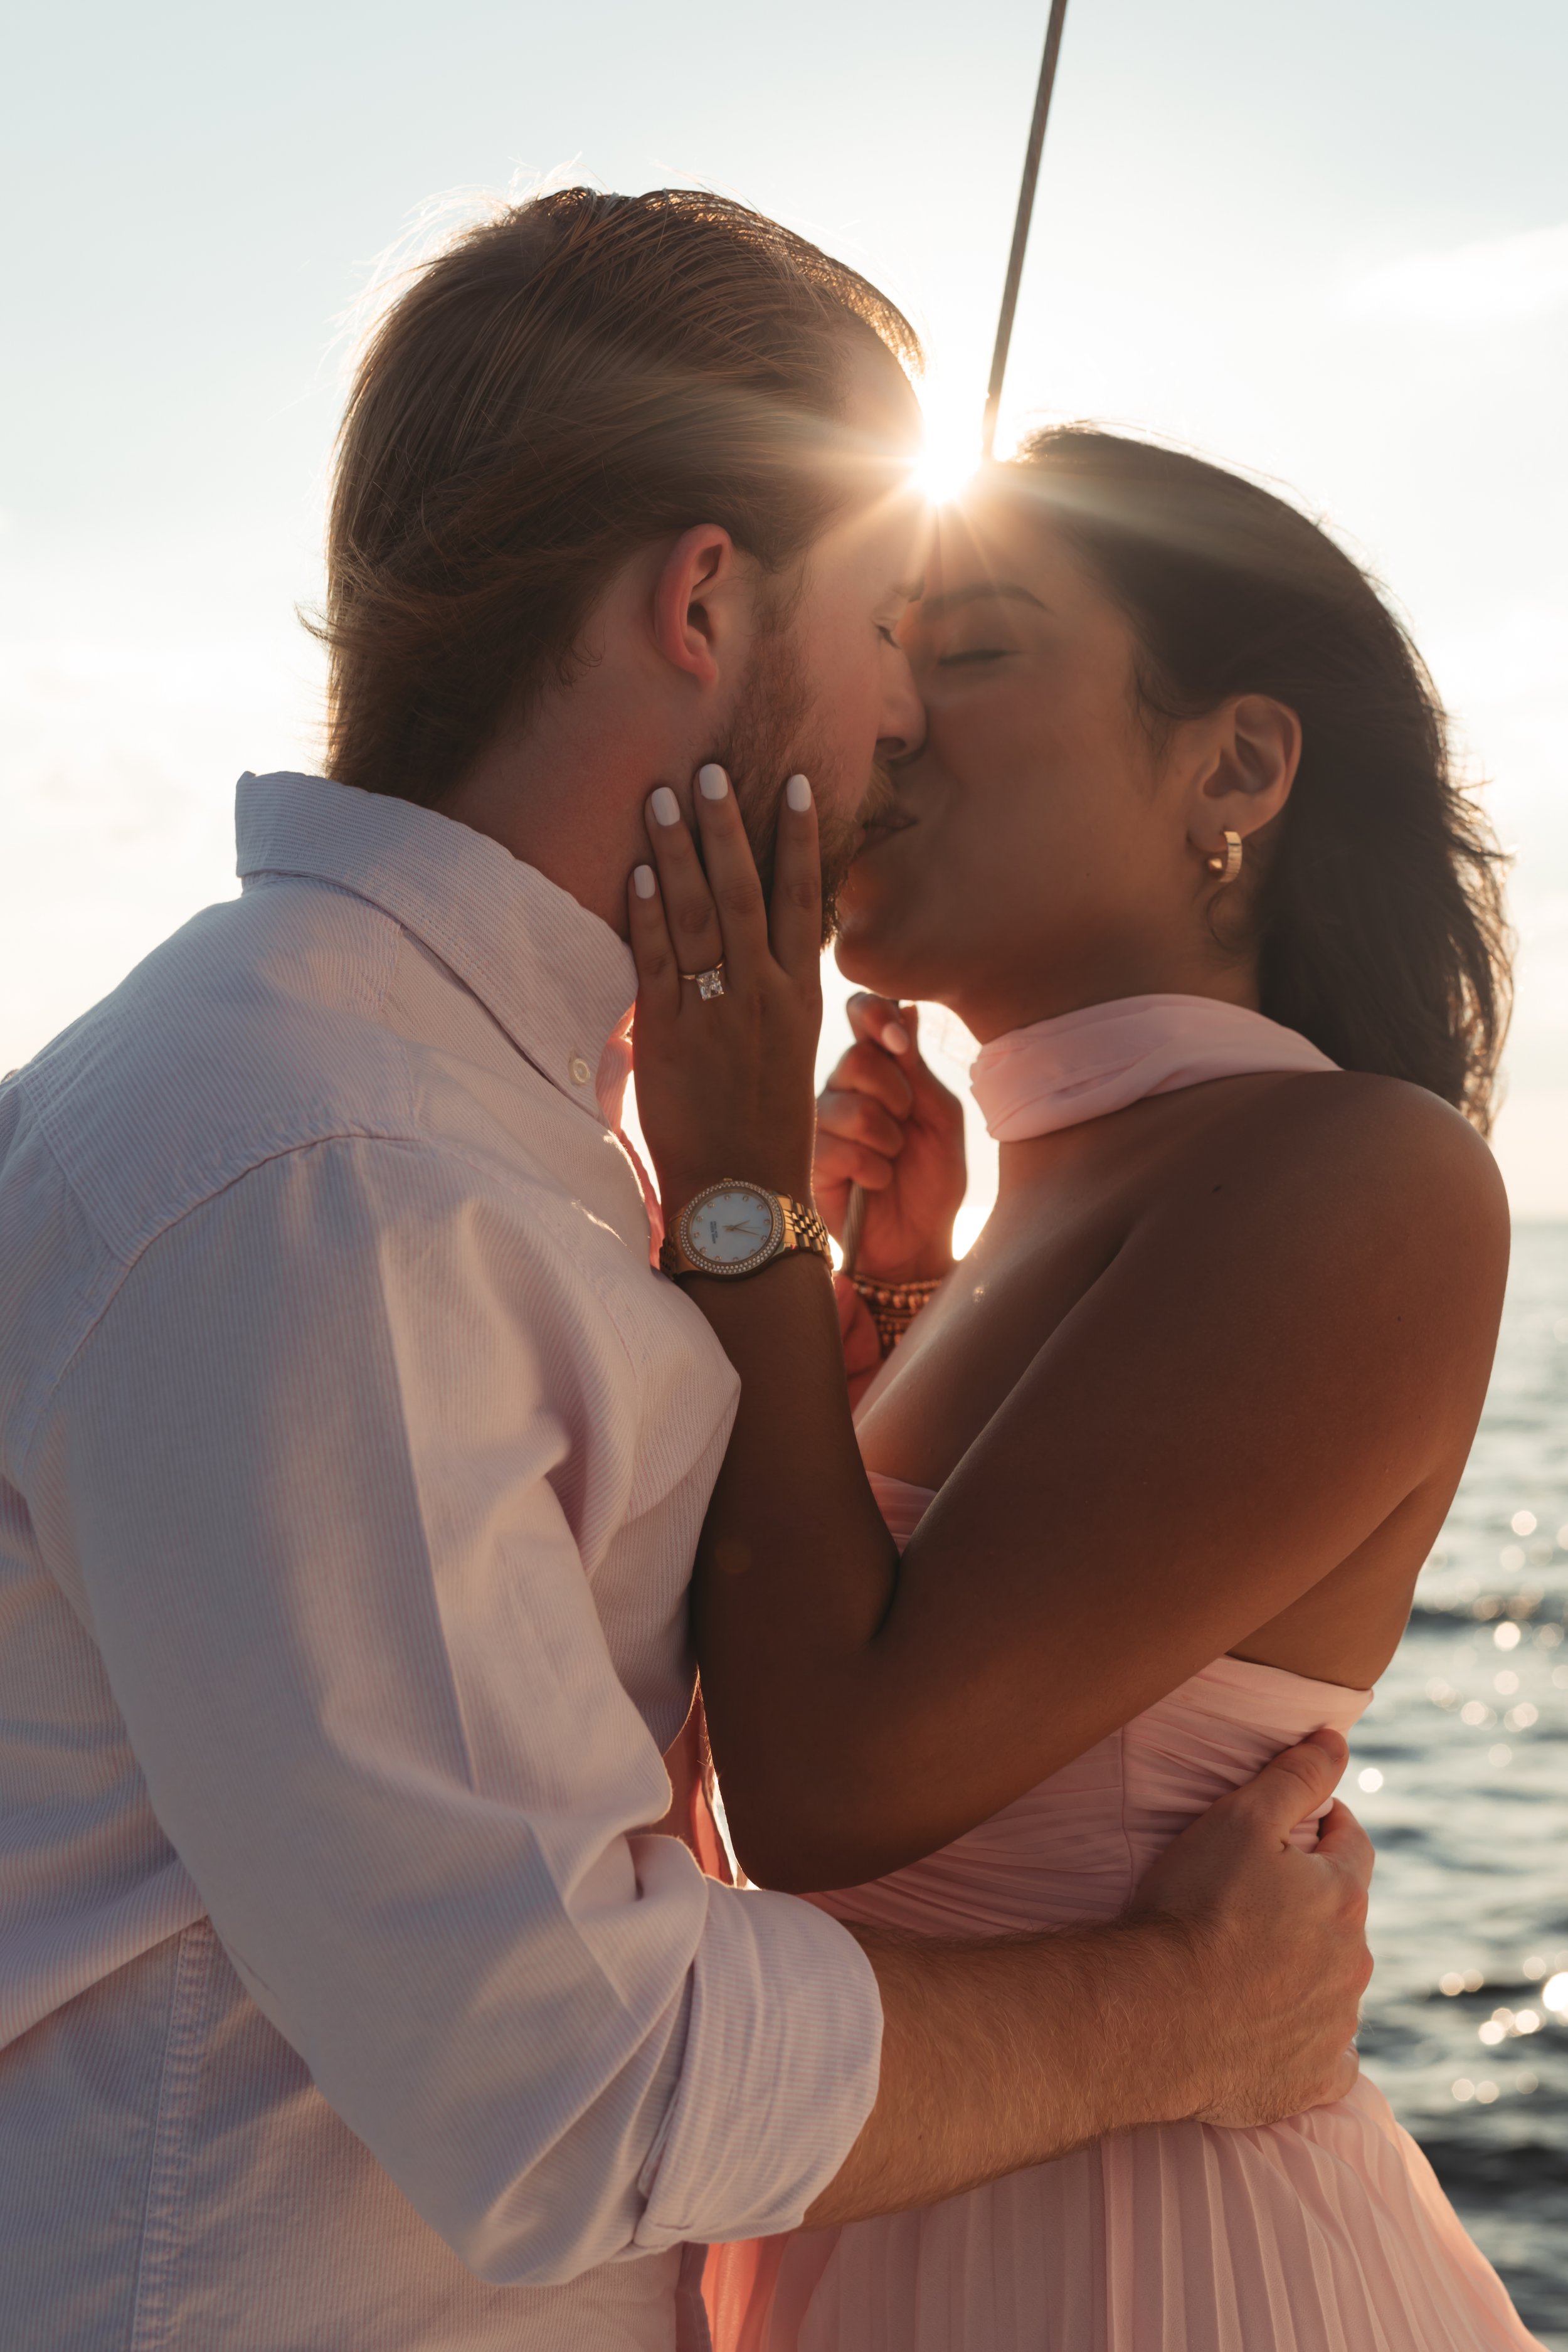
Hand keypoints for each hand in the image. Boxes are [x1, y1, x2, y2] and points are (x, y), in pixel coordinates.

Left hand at [628, 766, 822, 1215]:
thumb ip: (769, 996)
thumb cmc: (764, 1129)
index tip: (795, 785)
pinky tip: (640, 872)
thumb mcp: (786, 1053)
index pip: (802, 900)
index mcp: (801, 997)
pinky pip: (657, 961)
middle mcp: (765, 995)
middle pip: (747, 892)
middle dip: (728, 827)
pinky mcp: (670, 1035)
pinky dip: (649, 914)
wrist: (744, 1195)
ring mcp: (718, 1013)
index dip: (799, 839)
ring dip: (681, 852)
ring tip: (664, 796)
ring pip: (701, 915)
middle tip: (710, 770)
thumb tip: (747, 952)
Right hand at [816, 996, 966, 1280]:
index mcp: (878, 1069)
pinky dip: (872, 1169)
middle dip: (895, 1095)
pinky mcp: (809, 1161)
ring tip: (893, 1160)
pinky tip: (875, 1183)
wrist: (919, 1242)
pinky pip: (840, 1149)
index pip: (859, 1015)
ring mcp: (822, 1124)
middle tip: (907, 1124)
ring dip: (887, 1139)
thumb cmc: (933, 1179)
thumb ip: (919, 1071)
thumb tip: (908, 1009)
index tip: (899, 1040)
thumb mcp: (941, 1120)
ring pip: (850, 1107)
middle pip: (855, 1059)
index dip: (873, 1015)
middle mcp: (843, 1089)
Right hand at [1129, 1729, 1372, 2125]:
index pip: (1352, 1845)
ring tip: (1251, 1963)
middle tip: (1257, 1896)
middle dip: (1313, 1901)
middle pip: (1343, 1917)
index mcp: (1342, 1897)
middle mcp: (1353, 1963)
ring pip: (1334, 1985)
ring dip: (1308, 1968)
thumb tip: (1336, 1738)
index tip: (1304, 1824)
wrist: (1155, 2017)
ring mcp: (1335, 2026)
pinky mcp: (1312, 2080)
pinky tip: (1271, 2031)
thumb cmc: (1193, 1909)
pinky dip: (1307, 2040)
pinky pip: (1327, 2056)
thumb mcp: (1238, 1820)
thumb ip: (1293, 1777)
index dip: (1328, 1826)